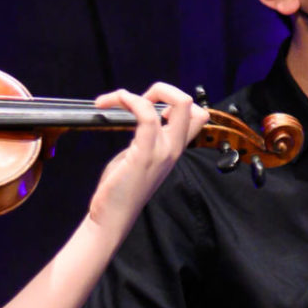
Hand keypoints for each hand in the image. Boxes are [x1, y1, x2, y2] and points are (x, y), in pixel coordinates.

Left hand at [87, 83, 208, 234]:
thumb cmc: (121, 189)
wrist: (112, 217)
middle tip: (136, 99)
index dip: (173, 101)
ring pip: (178, 104)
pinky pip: (147, 116)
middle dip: (164, 90)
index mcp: (173, 149)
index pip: (196, 116)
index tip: (147, 105)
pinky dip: (130, 100)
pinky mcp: (144, 155)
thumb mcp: (140, 157)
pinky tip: (113, 101)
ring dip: (142, 92)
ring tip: (117, 99)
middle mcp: (173, 149)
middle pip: (192, 106)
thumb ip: (147, 138)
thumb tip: (141, 116)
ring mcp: (162, 152)